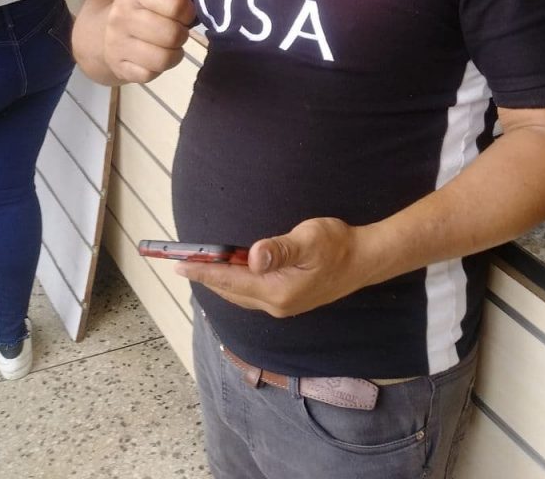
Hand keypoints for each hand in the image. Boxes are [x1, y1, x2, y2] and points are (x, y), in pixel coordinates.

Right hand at [104, 0, 196, 82]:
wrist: (103, 30)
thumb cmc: (146, 1)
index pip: (177, 4)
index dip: (184, 8)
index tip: (178, 6)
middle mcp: (123, 14)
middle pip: (174, 34)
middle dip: (179, 31)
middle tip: (171, 25)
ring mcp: (118, 43)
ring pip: (165, 58)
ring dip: (172, 51)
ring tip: (164, 40)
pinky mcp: (120, 67)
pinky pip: (151, 74)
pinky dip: (157, 67)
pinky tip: (151, 55)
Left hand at [175, 217, 370, 317]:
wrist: (365, 260)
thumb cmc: (338, 245)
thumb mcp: (310, 239)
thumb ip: (280, 249)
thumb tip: (253, 257)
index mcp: (277, 291)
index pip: (230, 281)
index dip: (203, 272)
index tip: (179, 265)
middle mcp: (276, 304)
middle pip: (231, 292)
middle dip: (206, 278)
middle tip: (182, 264)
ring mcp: (282, 305)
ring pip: (241, 295)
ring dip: (220, 283)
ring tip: (200, 270)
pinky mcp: (288, 300)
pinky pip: (251, 295)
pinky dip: (235, 285)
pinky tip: (232, 275)